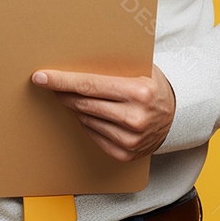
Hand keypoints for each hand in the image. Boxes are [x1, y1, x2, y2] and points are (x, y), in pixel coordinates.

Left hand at [31, 65, 175, 160]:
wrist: (178, 115)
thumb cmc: (153, 86)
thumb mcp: (140, 69)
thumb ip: (112, 69)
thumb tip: (72, 66)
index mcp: (138, 92)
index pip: (89, 85)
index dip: (62, 81)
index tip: (41, 77)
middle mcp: (135, 118)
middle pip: (84, 103)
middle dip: (62, 93)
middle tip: (48, 84)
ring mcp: (130, 139)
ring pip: (86, 119)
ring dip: (75, 107)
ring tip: (74, 97)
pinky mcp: (125, 153)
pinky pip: (93, 134)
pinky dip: (87, 122)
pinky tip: (89, 113)